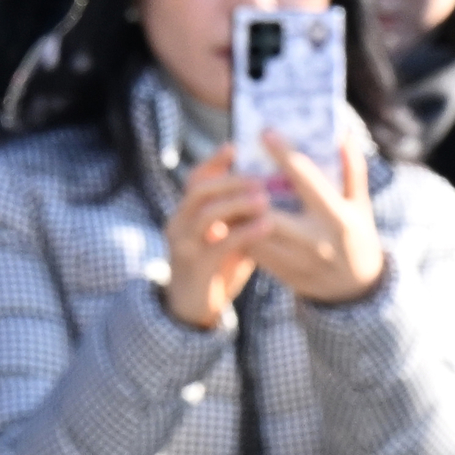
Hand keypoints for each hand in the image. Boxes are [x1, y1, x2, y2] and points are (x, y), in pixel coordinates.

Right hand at [161, 152, 269, 330]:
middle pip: (198, 190)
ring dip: (235, 203)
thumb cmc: (217, 267)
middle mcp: (179, 223)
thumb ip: (243, 217)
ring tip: (264, 198)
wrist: (193, 307)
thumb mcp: (229, 237)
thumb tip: (275, 191)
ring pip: (204, 214)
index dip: (214, 162)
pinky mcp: (195, 266)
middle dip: (229, 181)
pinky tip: (265, 226)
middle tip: (260, 178)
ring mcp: (184, 244)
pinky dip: (243, 233)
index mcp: (187, 213)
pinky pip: (218, 245)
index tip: (236, 147)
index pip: (195, 179)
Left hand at [240, 132, 386, 305]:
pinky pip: (252, 249)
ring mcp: (298, 259)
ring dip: (238, 210)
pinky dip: (239, 230)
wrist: (357, 288)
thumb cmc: (357, 237)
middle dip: (248, 189)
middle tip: (236, 169)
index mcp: (338, 218)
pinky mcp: (282, 272)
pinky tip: (235, 216)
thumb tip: (342, 135)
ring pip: (253, 231)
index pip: (307, 180)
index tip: (265, 133)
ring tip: (229, 191)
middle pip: (268, 210)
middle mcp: (316, 240)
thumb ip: (351, 170)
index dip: (284, 154)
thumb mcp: (360, 205)